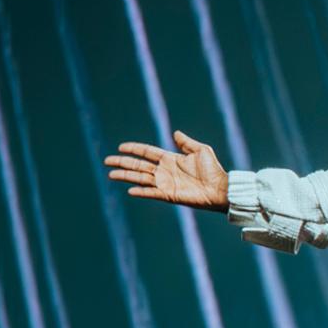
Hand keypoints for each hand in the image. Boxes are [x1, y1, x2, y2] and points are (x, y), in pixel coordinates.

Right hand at [104, 130, 228, 211]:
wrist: (220, 188)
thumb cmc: (213, 170)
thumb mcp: (201, 150)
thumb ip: (187, 142)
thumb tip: (175, 133)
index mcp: (170, 159)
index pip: (147, 152)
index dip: (134, 149)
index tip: (121, 147)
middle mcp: (164, 171)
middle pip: (138, 165)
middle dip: (123, 162)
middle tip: (107, 161)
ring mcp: (165, 183)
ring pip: (140, 178)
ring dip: (125, 175)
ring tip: (111, 174)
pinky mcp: (168, 195)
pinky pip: (151, 192)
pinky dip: (141, 191)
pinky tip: (130, 190)